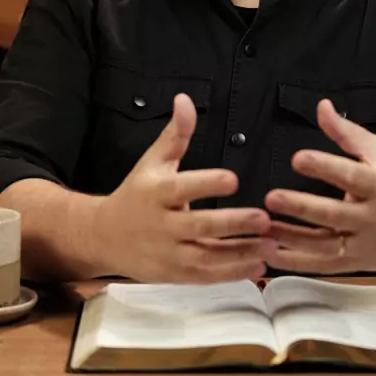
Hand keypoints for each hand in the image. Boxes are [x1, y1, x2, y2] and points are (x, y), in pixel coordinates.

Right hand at [94, 93, 274, 282]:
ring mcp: (169, 253)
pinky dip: (232, 273)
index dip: (207, 184)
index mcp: (157, 192)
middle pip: (200, 226)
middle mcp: (162, 224)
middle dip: (233, 224)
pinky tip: (259, 265)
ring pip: (207, 257)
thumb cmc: (137, 193)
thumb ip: (175, 133)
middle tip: (264, 218)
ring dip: (240, 253)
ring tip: (272, 244)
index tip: (234, 179)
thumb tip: (185, 99)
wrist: (104, 236)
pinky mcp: (175, 274)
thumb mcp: (153, 161)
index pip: (183, 188)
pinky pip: (206, 276)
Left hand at [264, 99, 375, 274]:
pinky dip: (296, 262)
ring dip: (291, 239)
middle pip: (334, 215)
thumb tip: (321, 106)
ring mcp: (362, 244)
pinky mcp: (354, 263)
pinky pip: (323, 266)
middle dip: (302, 207)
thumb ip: (347, 132)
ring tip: (263, 228)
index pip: (350, 176)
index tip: (298, 159)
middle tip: (272, 197)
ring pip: (325, 246)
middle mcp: (370, 217)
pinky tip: (271, 253)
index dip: (324, 167)